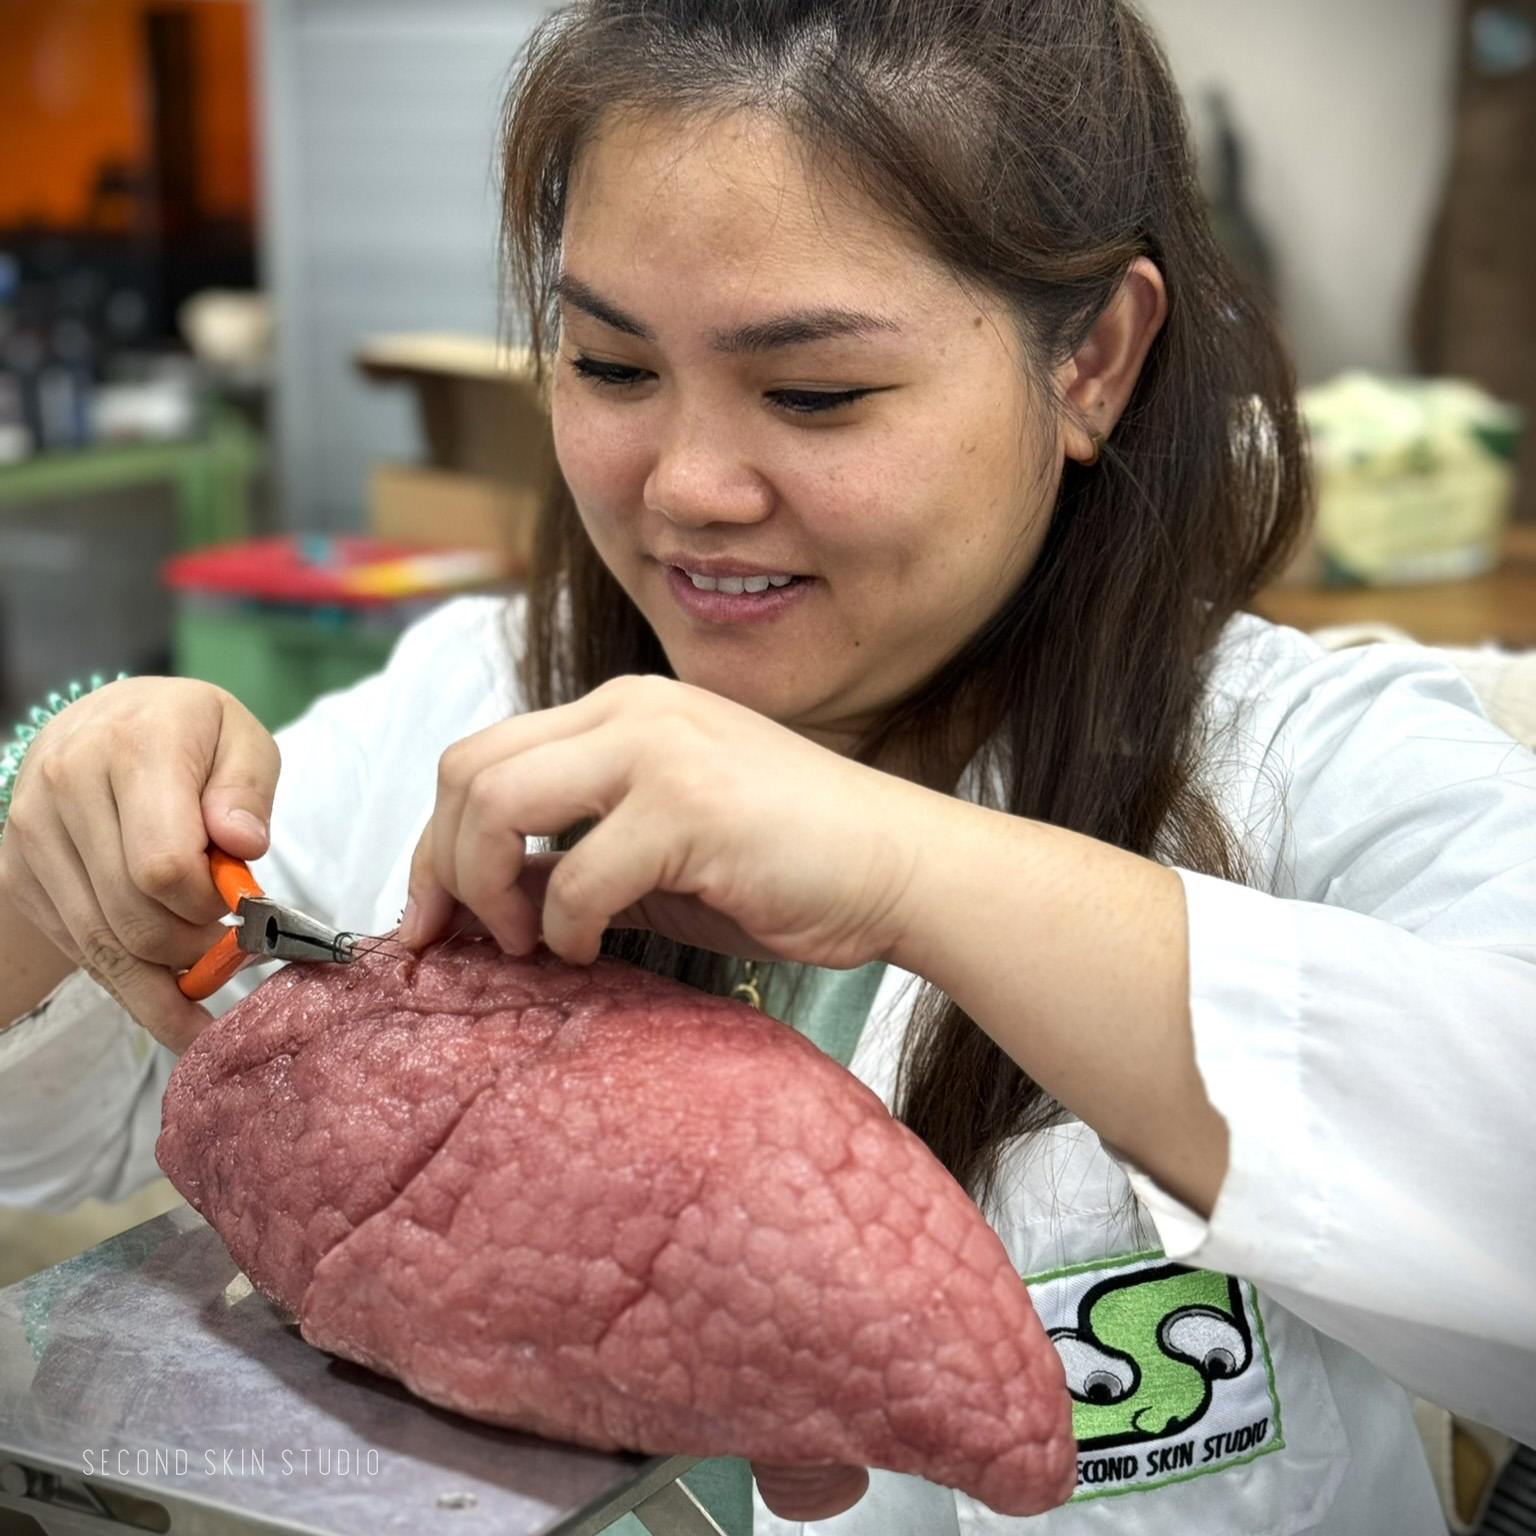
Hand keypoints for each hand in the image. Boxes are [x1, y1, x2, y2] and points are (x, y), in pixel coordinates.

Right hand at [0, 679, 280, 1051]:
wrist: (103, 724)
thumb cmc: (189, 734)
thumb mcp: (241, 737)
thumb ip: (249, 790)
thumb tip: (243, 845)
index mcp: (133, 748)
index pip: (163, 866)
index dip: (209, 904)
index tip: (243, 904)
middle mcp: (67, 789)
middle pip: (133, 915)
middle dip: (194, 946)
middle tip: (234, 943)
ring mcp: (34, 836)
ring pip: (102, 944)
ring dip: (165, 978)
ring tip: (210, 977)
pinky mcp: (21, 875)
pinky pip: (80, 950)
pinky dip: (132, 982)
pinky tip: (173, 999)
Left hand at [402, 674, 940, 967]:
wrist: (902, 864)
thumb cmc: (788, 864)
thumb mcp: (663, 846)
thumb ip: (579, 852)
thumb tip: (484, 902)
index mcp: (623, 710)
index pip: (482, 755)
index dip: (437, 840)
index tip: (433, 916)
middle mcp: (632, 710)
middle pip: (469, 771)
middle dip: (442, 866)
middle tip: (462, 938)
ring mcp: (662, 749)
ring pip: (499, 803)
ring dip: (491, 889)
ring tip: (530, 941)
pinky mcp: (690, 804)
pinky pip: (576, 873)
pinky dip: (565, 927)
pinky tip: (594, 948)